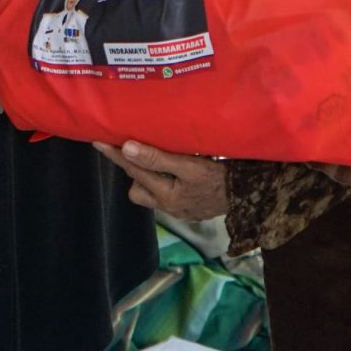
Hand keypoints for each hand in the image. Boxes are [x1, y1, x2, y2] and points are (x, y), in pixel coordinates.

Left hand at [97, 141, 228, 219]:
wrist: (252, 196)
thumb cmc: (222, 177)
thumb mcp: (190, 165)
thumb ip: (158, 158)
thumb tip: (127, 148)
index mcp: (166, 194)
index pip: (133, 169)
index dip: (115, 154)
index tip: (97, 140)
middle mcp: (167, 206)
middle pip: (137, 186)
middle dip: (135, 168)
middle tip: (137, 146)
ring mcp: (178, 210)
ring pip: (151, 191)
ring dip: (151, 175)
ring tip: (162, 158)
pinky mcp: (188, 210)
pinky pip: (167, 194)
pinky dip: (166, 181)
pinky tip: (176, 171)